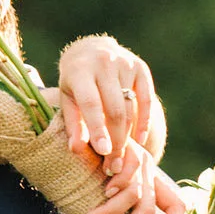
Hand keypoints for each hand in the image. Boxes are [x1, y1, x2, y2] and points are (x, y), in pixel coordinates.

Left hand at [55, 36, 163, 174]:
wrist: (91, 49)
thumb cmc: (75, 82)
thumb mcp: (67, 99)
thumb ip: (73, 124)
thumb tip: (77, 150)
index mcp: (80, 71)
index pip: (91, 104)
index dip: (98, 129)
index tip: (103, 152)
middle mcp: (104, 64)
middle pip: (114, 109)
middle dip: (115, 140)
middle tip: (113, 164)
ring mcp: (125, 64)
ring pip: (130, 107)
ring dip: (127, 135)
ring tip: (121, 157)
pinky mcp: (140, 67)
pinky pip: (147, 99)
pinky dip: (144, 121)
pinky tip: (140, 140)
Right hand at [83, 144, 186, 213]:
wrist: (84, 120)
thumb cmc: (88, 158)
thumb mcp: (102, 181)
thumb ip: (110, 201)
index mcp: (150, 179)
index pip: (175, 204)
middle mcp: (149, 171)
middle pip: (149, 211)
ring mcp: (140, 159)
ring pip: (135, 197)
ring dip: (111, 213)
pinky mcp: (128, 149)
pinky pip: (126, 178)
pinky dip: (114, 190)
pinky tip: (100, 193)